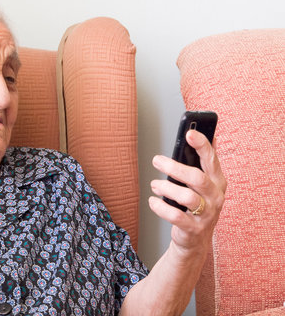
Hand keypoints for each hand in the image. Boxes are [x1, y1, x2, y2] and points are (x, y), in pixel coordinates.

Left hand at [148, 129, 226, 255]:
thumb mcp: (203, 183)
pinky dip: (160, 207)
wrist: (195, 238)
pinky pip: (176, 216)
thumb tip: (195, 133)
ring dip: (166, 188)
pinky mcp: (194, 229)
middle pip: (197, 178)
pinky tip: (153, 201)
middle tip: (157, 160)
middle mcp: (216, 197)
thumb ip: (200, 161)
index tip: (190, 133)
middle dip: (174, 167)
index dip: (202, 145)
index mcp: (218, 181)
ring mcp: (207, 214)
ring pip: (187, 197)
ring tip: (154, 185)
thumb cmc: (197, 204)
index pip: (212, 160)